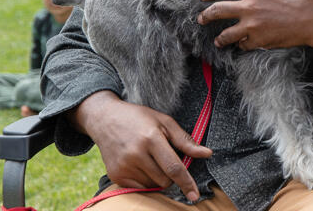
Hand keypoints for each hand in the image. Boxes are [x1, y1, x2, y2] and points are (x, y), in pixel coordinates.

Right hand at [73, 90, 211, 201]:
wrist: (105, 118)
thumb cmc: (139, 118)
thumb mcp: (165, 121)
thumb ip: (185, 140)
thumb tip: (207, 154)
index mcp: (151, 139)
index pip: (173, 167)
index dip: (186, 182)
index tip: (194, 195)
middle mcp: (135, 154)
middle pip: (164, 180)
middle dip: (171, 175)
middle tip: (164, 158)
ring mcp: (123, 166)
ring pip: (153, 186)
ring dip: (158, 177)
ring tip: (149, 158)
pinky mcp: (115, 175)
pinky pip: (139, 188)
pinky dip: (145, 180)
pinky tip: (140, 165)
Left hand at [197, 0, 312, 49]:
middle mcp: (249, 7)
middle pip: (218, 11)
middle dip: (206, 16)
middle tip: (201, 19)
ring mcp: (253, 25)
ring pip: (226, 33)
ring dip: (220, 37)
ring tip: (218, 40)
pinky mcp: (259, 40)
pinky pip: (242, 44)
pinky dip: (240, 44)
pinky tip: (240, 44)